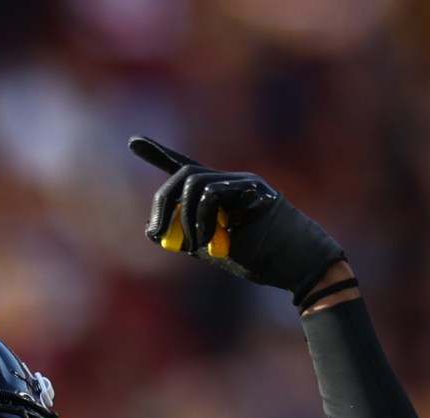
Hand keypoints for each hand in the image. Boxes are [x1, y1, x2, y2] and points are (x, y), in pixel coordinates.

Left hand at [129, 137, 343, 306]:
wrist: (296, 264)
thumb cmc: (259, 259)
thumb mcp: (211, 249)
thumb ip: (184, 237)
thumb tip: (152, 231)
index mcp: (218, 194)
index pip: (184, 167)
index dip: (158, 154)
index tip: (134, 141)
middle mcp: (229, 181)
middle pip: (183, 174)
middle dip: (162, 204)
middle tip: (156, 234)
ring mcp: (243, 181)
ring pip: (194, 183)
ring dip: (185, 220)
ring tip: (195, 247)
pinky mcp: (253, 189)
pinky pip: (212, 194)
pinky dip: (202, 221)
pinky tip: (213, 242)